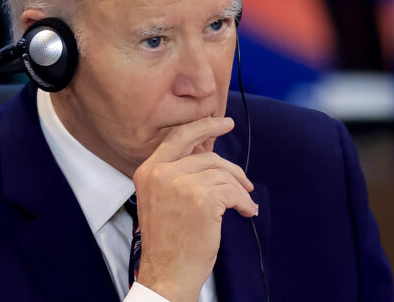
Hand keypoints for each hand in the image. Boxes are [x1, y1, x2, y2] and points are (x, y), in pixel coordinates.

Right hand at [132, 117, 257, 301]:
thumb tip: (207, 155)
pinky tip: (246, 212)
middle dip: (231, 168)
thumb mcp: (160, 198)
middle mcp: (161, 173)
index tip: (224, 122)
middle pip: (206, 155)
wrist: (167, 272)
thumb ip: (176, 173)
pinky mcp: (202, 199)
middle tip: (245, 179)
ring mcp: (181, 184)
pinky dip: (243, 202)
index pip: (178, 137)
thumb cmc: (167, 240)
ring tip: (243, 204)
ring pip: (222, 173)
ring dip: (238, 190)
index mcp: (148, 170)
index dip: (204, 127)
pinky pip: (232, 191)